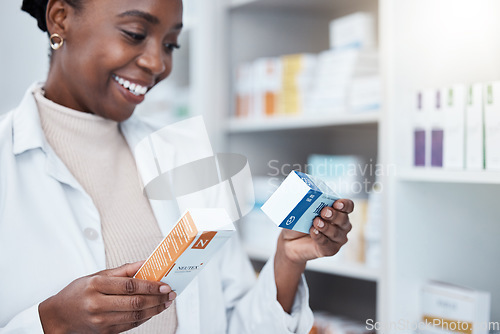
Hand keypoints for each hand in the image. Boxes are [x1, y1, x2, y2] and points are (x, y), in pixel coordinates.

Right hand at [39, 262, 175, 333]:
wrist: (58, 317)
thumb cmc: (78, 292)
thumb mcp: (97, 276)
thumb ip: (123, 270)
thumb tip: (146, 262)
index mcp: (96, 285)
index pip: (130, 285)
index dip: (151, 286)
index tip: (165, 284)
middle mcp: (98, 304)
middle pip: (135, 302)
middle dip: (157, 298)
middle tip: (170, 294)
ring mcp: (101, 321)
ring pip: (135, 315)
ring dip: (155, 309)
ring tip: (166, 302)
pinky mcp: (104, 332)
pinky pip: (130, 324)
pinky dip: (145, 317)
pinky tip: (153, 310)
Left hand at [277, 199, 353, 265]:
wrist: (289, 240)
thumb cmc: (299, 222)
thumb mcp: (301, 210)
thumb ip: (306, 204)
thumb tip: (305, 198)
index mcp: (337, 211)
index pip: (348, 206)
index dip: (345, 204)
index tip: (336, 203)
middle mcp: (341, 225)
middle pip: (343, 219)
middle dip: (334, 215)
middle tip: (324, 212)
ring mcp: (337, 238)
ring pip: (336, 233)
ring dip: (326, 227)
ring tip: (316, 222)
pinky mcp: (330, 249)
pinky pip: (327, 244)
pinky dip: (320, 237)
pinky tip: (313, 232)